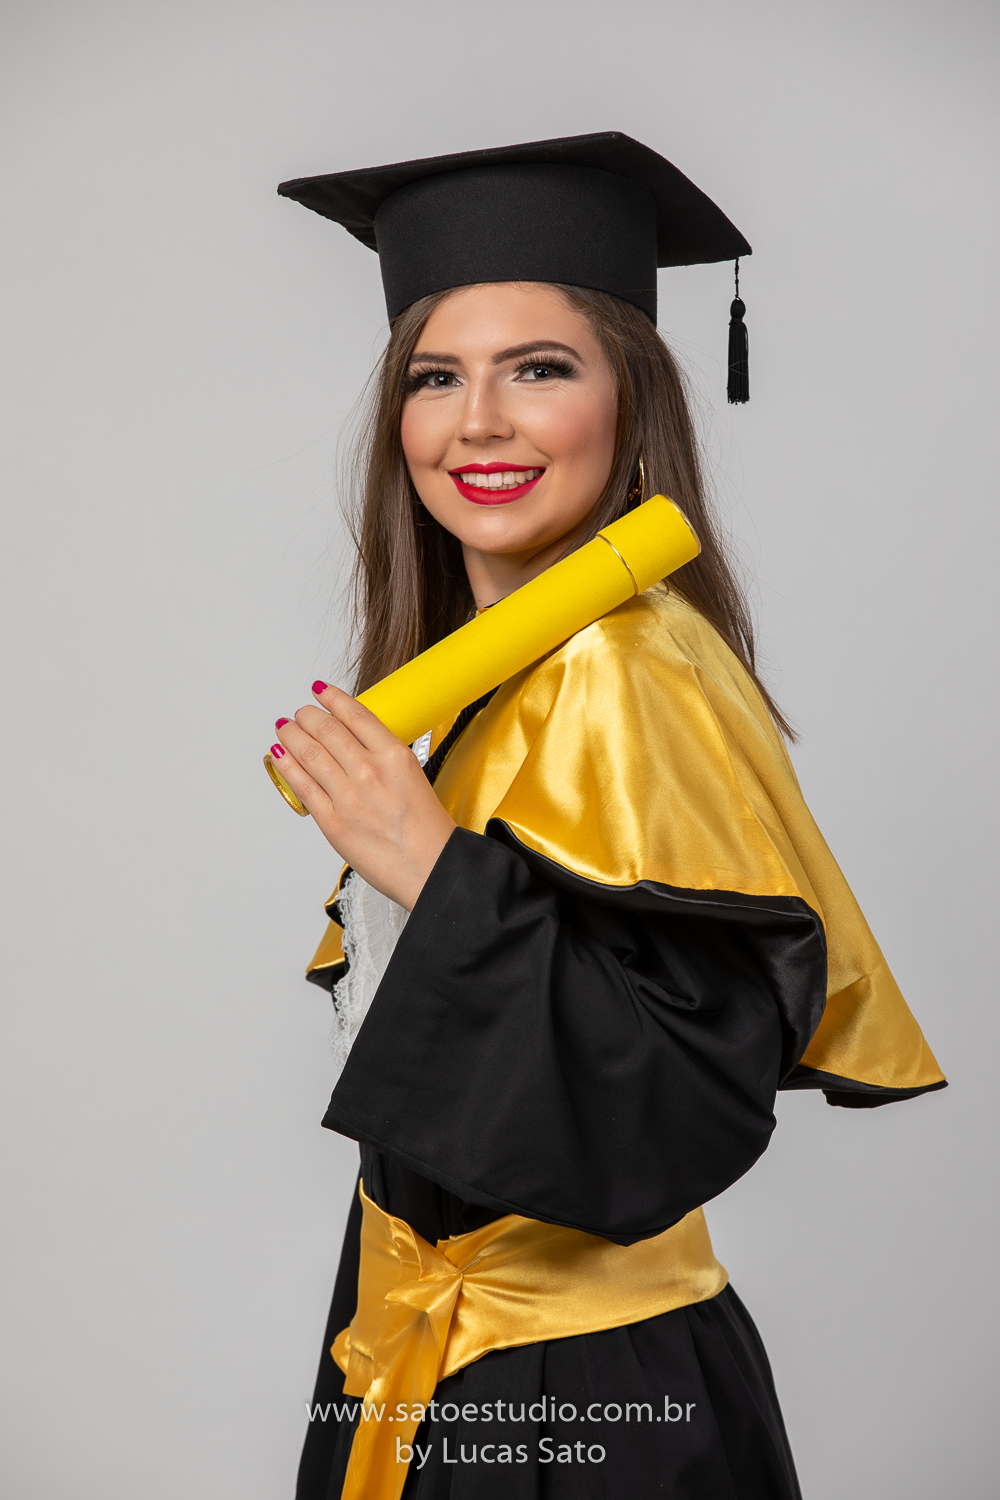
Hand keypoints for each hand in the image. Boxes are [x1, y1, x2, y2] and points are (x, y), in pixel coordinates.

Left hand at [268, 682, 455, 910]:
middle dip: (307, 715)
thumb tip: (355, 748)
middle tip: (301, 713)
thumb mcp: (415, 778)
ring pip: (309, 752)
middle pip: (327, 729)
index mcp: (395, 755)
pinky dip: (286, 765)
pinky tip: (280, 754)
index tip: (320, 690)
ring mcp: (348, 796)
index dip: (332, 698)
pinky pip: (302, 785)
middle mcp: (369, 770)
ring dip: (291, 734)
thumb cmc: (428, 830)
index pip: (355, 714)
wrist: (431, 869)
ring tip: (285, 728)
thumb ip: (385, 761)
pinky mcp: (332, 821)